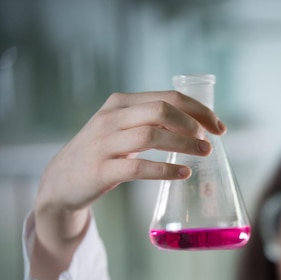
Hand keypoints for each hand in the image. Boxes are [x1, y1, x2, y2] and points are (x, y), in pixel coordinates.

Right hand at [31, 91, 224, 279]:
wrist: (61, 182)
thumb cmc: (102, 154)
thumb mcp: (122, 128)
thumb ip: (151, 122)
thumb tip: (198, 128)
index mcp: (121, 103)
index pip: (169, 97)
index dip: (199, 110)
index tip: (219, 127)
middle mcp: (111, 118)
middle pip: (162, 110)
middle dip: (193, 124)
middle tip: (210, 142)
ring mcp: (104, 143)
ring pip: (151, 135)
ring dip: (183, 145)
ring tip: (202, 154)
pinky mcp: (101, 170)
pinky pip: (138, 167)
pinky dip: (165, 170)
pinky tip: (183, 174)